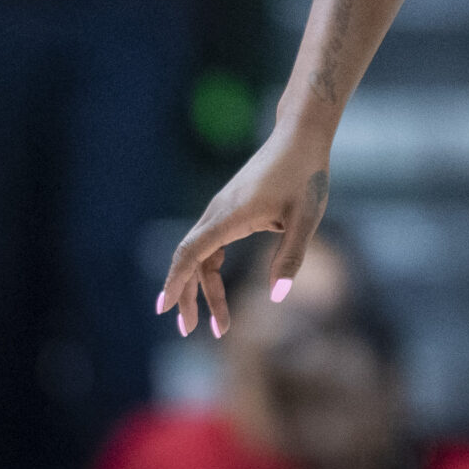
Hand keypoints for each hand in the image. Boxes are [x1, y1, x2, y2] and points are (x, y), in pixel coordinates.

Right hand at [158, 124, 330, 337]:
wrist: (301, 136)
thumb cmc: (305, 175)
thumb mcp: (307, 218)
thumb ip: (292, 256)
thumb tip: (278, 296)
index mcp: (230, 215)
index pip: (191, 252)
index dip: (174, 281)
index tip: (161, 309)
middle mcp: (218, 212)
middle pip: (189, 259)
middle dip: (186, 296)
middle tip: (191, 332)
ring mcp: (221, 210)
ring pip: (200, 254)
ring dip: (202, 288)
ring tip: (217, 324)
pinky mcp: (230, 209)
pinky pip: (210, 244)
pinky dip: (209, 270)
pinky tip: (217, 290)